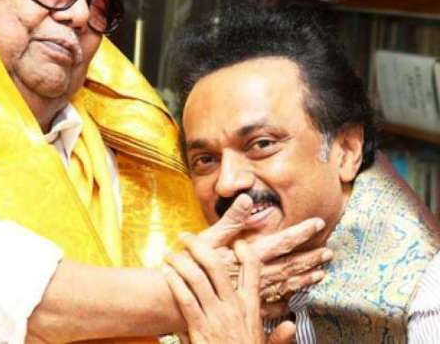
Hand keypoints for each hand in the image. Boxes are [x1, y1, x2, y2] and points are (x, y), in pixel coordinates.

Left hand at [164, 234, 294, 343]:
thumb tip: (290, 325)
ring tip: (170, 254)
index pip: (253, 270)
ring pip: (198, 278)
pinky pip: (186, 299)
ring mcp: (216, 317)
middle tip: (186, 236)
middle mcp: (234, 308)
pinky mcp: (199, 328)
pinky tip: (166, 273)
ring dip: (181, 262)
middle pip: (217, 266)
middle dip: (199, 247)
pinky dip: (174, 283)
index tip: (234, 240)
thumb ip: (279, 337)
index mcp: (251, 308)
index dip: (244, 250)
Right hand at [197, 195, 331, 311]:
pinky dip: (285, 302)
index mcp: (250, 256)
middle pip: (290, 266)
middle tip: (328, 253)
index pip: (282, 242)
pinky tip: (293, 302)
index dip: (301, 233)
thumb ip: (231, 220)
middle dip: (310, 258)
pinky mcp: (246, 308)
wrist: (178, 299)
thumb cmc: (191, 267)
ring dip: (303, 279)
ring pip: (285, 286)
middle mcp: (257, 276)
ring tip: (319, 274)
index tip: (318, 224)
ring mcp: (254, 294)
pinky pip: (272, 306)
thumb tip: (248, 198)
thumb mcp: (209, 239)